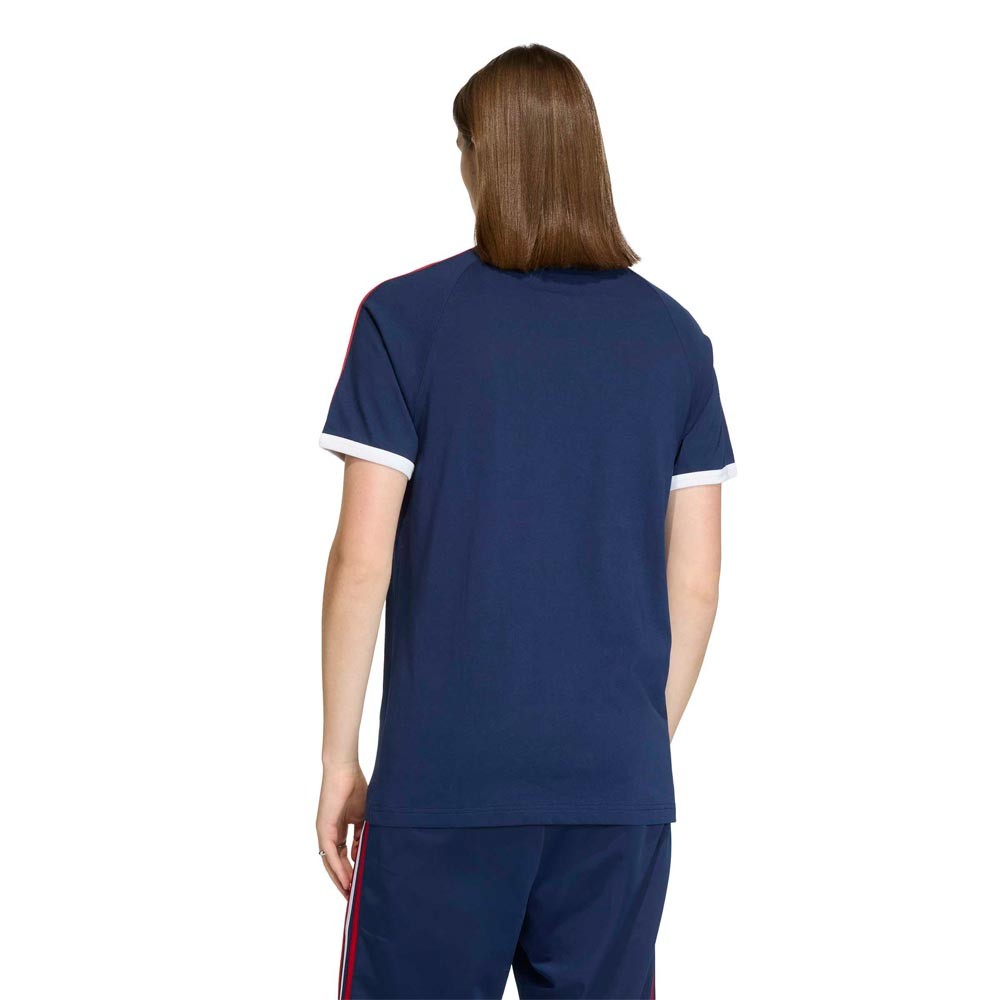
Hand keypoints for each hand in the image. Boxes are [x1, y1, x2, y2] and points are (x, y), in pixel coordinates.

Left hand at [317, 761, 367, 898]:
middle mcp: (328, 833)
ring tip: (351, 894)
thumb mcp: (362, 816)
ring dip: (340, 879)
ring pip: (330, 863)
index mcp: (338, 830)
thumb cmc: (355, 787)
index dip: (351, 871)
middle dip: (344, 881)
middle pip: (334, 864)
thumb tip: (359, 854)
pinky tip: (346, 879)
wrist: (345, 770)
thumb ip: (361, 835)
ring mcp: (324, 832)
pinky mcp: (324, 828)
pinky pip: (330, 854)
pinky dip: (338, 868)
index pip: (342, 856)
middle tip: (353, 897)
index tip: (359, 883)